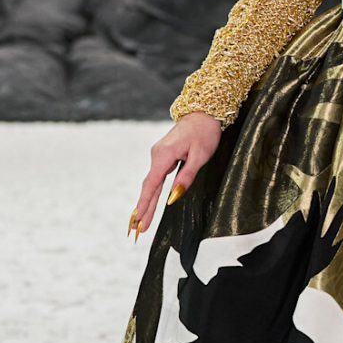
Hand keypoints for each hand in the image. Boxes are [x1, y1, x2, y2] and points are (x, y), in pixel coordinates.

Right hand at [129, 111, 221, 237]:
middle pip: (149, 187)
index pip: (151, 185)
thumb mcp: (200, 156)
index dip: (144, 204)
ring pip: (152, 182)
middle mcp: (157, 155)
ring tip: (142, 221)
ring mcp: (158, 154)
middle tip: (137, 229)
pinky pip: (156, 176)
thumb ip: (186, 177)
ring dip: (147, 201)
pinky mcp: (163, 154)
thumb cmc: (205, 133)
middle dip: (144, 209)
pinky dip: (152, 191)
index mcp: (164, 156)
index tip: (138, 220)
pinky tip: (150, 202)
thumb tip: (173, 197)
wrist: (203, 113)